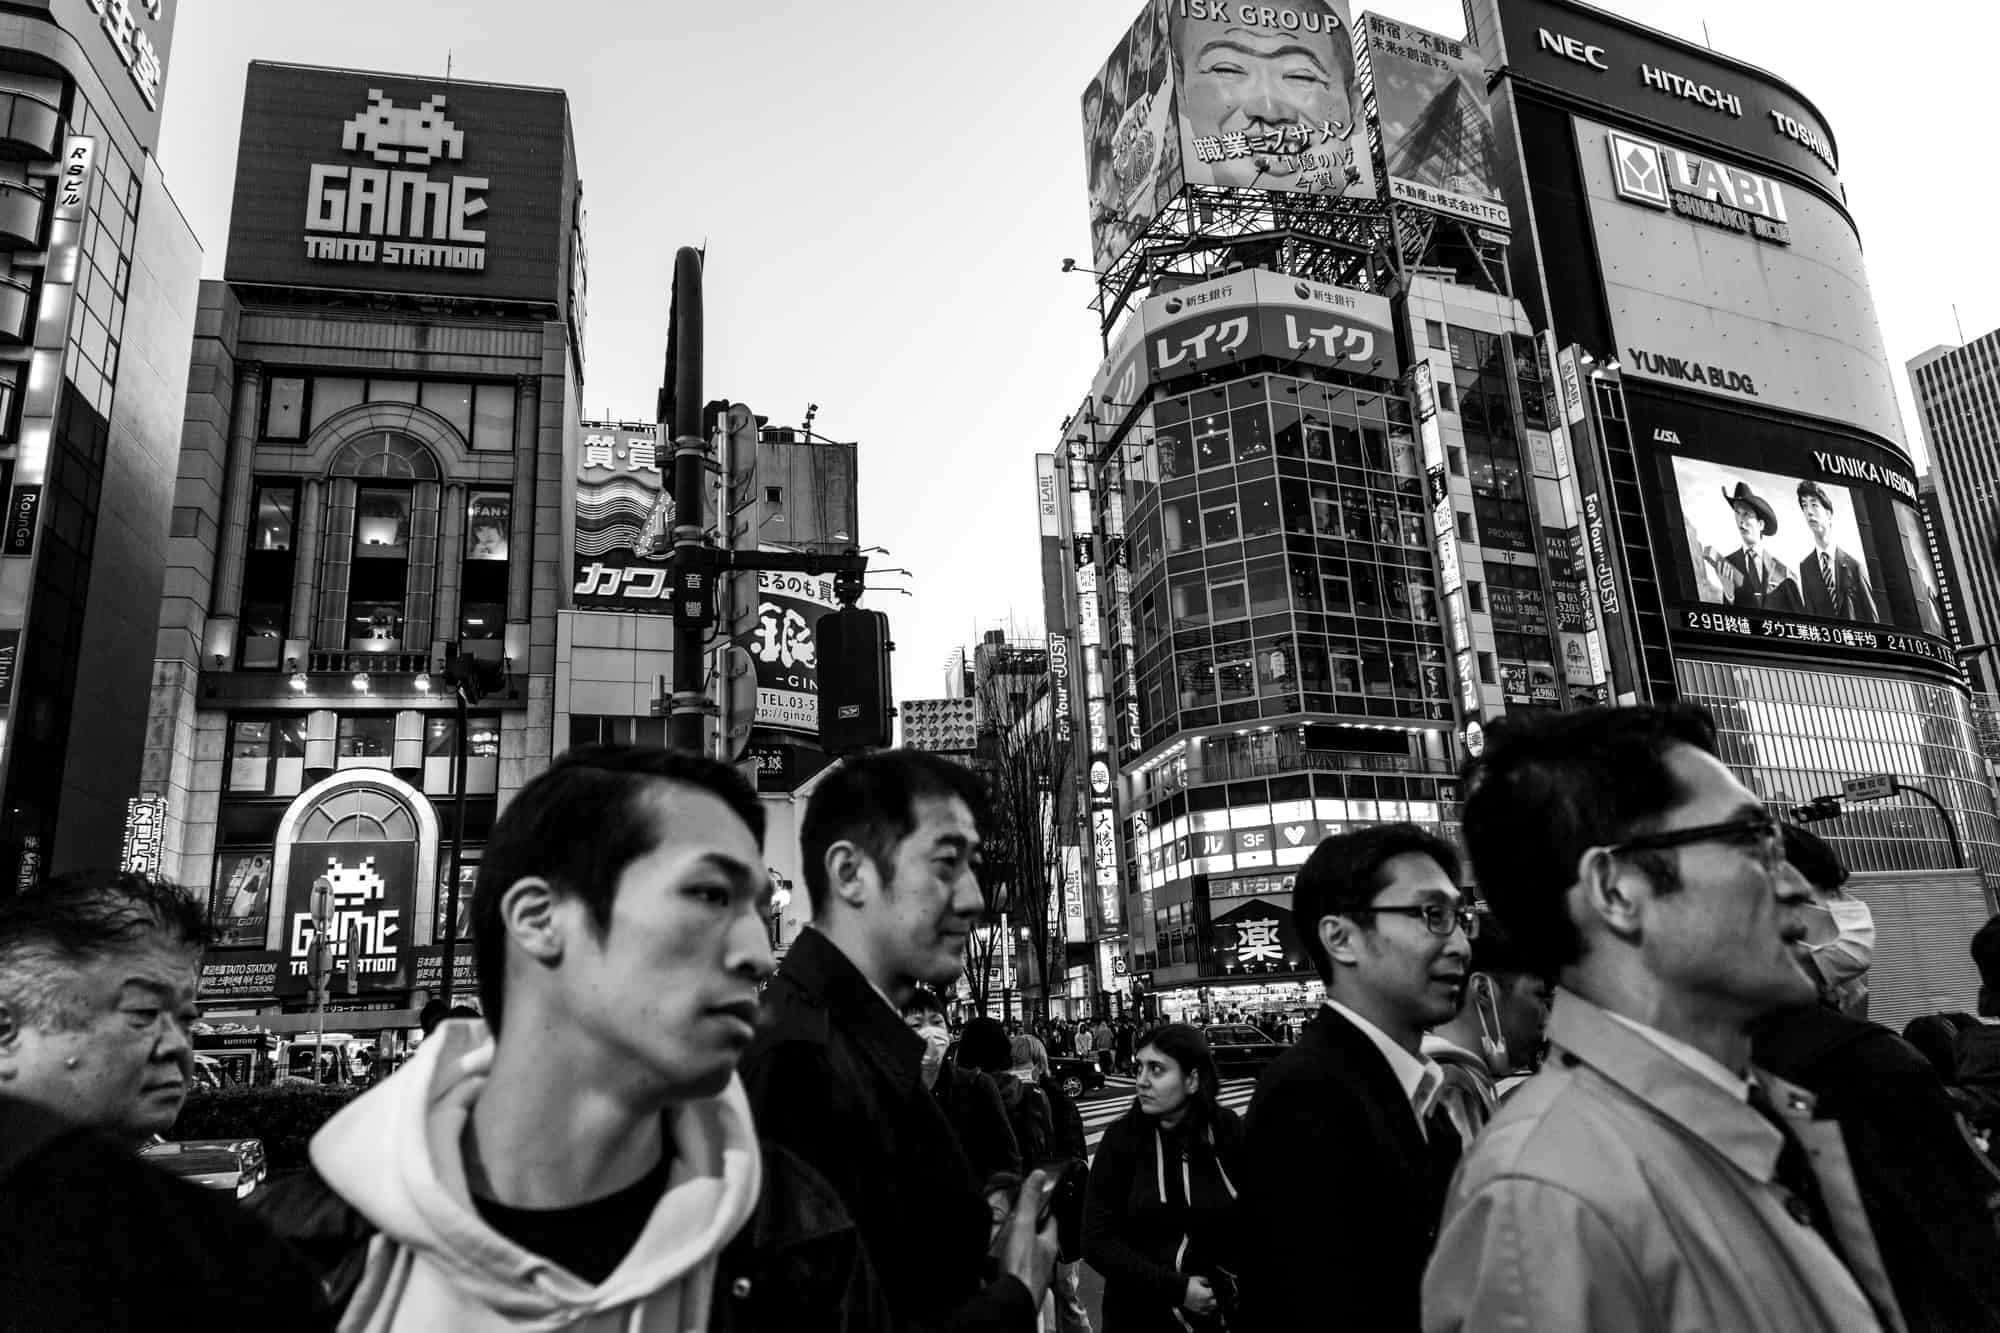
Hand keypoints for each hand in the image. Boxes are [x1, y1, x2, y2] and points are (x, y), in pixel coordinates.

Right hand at [996, 1168, 1060, 1301]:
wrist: (1011, 1301)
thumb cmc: (1021, 1268)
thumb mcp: (1024, 1226)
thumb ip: (1030, 1201)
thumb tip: (1039, 1176)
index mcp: (1049, 1243)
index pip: (1051, 1219)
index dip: (1045, 1207)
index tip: (1038, 1197)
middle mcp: (1043, 1259)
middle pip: (1038, 1237)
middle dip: (1028, 1227)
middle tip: (1016, 1216)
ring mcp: (1031, 1273)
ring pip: (1026, 1253)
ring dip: (1016, 1245)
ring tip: (1003, 1236)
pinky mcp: (1018, 1283)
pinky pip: (1013, 1267)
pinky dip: (1006, 1261)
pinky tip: (996, 1260)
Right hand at [1183, 1276, 1216, 1314]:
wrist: (1178, 1290)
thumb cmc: (1187, 1285)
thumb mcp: (1198, 1279)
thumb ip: (1205, 1280)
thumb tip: (1208, 1282)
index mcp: (1206, 1294)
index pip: (1214, 1294)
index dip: (1212, 1291)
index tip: (1209, 1289)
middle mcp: (1205, 1302)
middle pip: (1215, 1303)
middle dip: (1213, 1299)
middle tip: (1210, 1296)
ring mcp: (1200, 1307)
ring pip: (1211, 1309)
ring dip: (1211, 1305)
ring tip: (1208, 1301)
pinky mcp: (1196, 1310)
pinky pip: (1205, 1313)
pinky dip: (1207, 1311)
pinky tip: (1205, 1307)